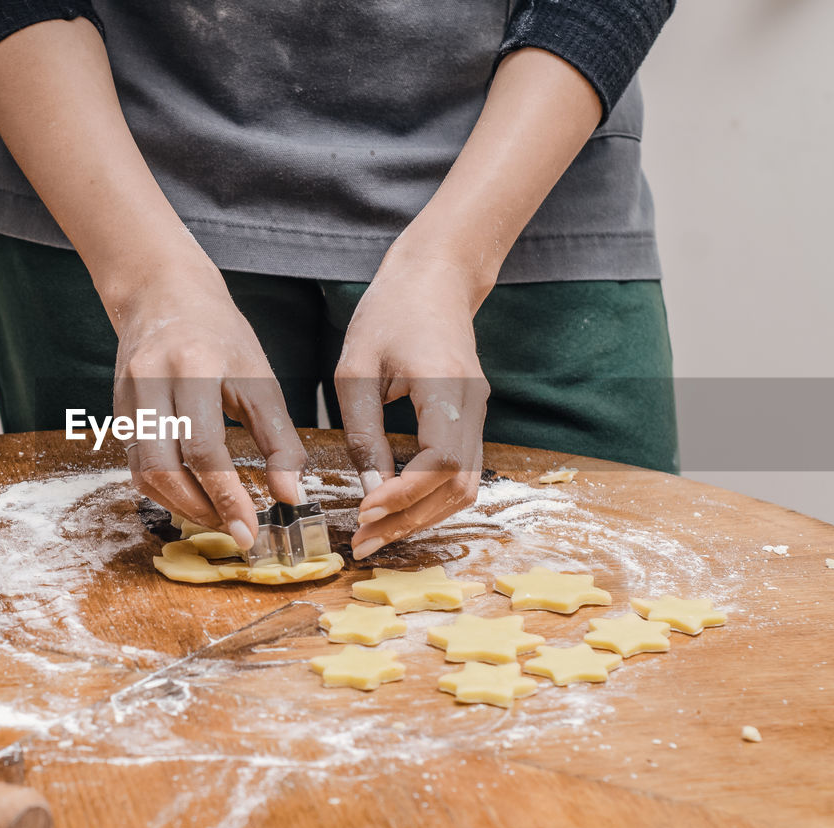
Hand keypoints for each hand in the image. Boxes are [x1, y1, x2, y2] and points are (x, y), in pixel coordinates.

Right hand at [109, 255, 306, 549]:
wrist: (163, 293)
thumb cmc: (220, 334)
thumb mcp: (260, 379)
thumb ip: (279, 440)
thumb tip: (291, 497)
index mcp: (193, 367)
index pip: (204, 449)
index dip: (226, 496)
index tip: (249, 531)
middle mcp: (151, 381)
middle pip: (163, 468)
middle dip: (199, 509)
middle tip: (233, 530)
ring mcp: (127, 396)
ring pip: (143, 471)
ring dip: (179, 505)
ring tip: (216, 516)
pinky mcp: (117, 410)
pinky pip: (135, 463)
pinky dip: (163, 489)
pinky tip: (191, 496)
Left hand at [334, 244, 491, 558]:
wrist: (434, 278)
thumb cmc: (389, 313)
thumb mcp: (356, 369)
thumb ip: (363, 432)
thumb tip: (370, 490)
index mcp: (445, 385)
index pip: (441, 460)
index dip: (406, 495)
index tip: (364, 512)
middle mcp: (472, 405)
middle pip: (459, 486)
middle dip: (411, 520)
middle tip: (363, 543)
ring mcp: (477, 413)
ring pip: (466, 487)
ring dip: (422, 516)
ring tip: (376, 535)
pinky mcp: (470, 418)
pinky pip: (461, 472)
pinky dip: (431, 499)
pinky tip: (396, 510)